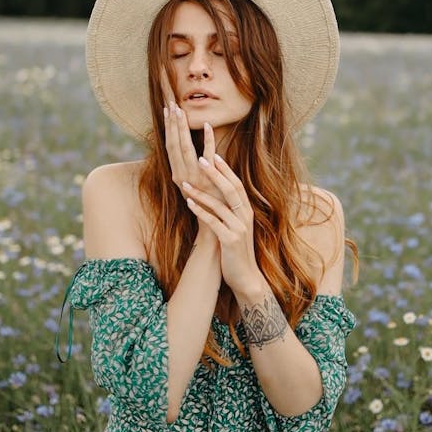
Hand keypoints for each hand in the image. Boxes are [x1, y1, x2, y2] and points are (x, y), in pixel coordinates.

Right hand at [160, 66, 226, 205]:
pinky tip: (208, 125)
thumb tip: (185, 149)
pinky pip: (207, 155)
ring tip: (180, 110)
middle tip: (170, 104)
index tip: (166, 111)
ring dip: (182, 128)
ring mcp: (194, 176)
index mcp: (177, 174)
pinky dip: (208, 140)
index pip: (169, 146)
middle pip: (174, 144)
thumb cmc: (205, 203)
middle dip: (172, 123)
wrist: (213, 224)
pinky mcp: (208, 178)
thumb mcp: (191, 185)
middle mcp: (181, 175)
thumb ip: (188, 168)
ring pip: (185, 147)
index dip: (168, 128)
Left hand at [181, 153, 262, 294]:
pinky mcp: (230, 240)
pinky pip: (213, 222)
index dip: (225, 169)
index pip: (236, 184)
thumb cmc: (236, 250)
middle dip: (215, 173)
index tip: (213, 154)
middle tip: (200, 159)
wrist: (246, 277)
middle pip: (230, 189)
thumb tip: (217, 193)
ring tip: (185, 183)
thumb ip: (230, 210)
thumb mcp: (236, 227)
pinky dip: (201, 211)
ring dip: (201, 193)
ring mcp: (239, 228)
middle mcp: (245, 216)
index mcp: (246, 211)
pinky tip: (188, 203)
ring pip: (219, 205)